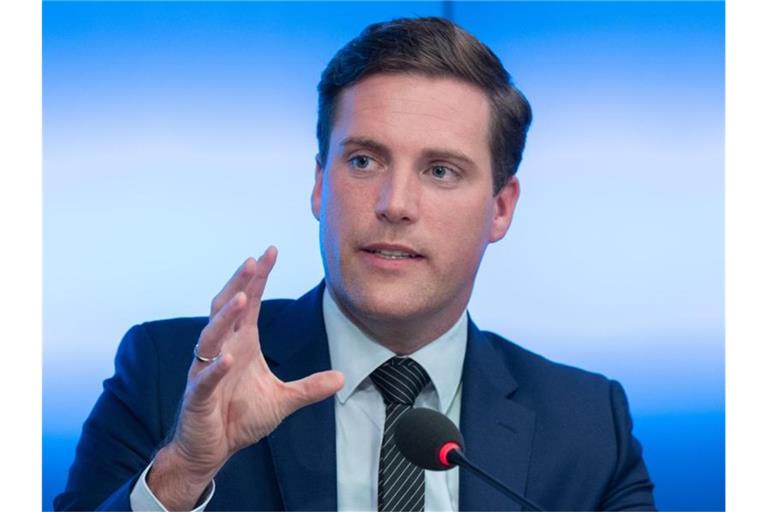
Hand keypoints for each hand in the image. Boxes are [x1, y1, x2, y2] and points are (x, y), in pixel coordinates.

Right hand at [148, 248, 343, 508]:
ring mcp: (205, 370)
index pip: (250, 303)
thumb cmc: (239, 419)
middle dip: (240, 284)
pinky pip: (204, 378)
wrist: (211, 450)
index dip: (258, 278)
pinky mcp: (197, 397)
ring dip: (226, 317)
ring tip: (243, 298)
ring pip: (211, 336)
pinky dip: (215, 367)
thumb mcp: (283, 401)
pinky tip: (226, 358)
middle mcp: (222, 349)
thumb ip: (310, 387)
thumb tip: (342, 377)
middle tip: (253, 261)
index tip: (269, 251)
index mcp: (241, 344)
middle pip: (227, 308)